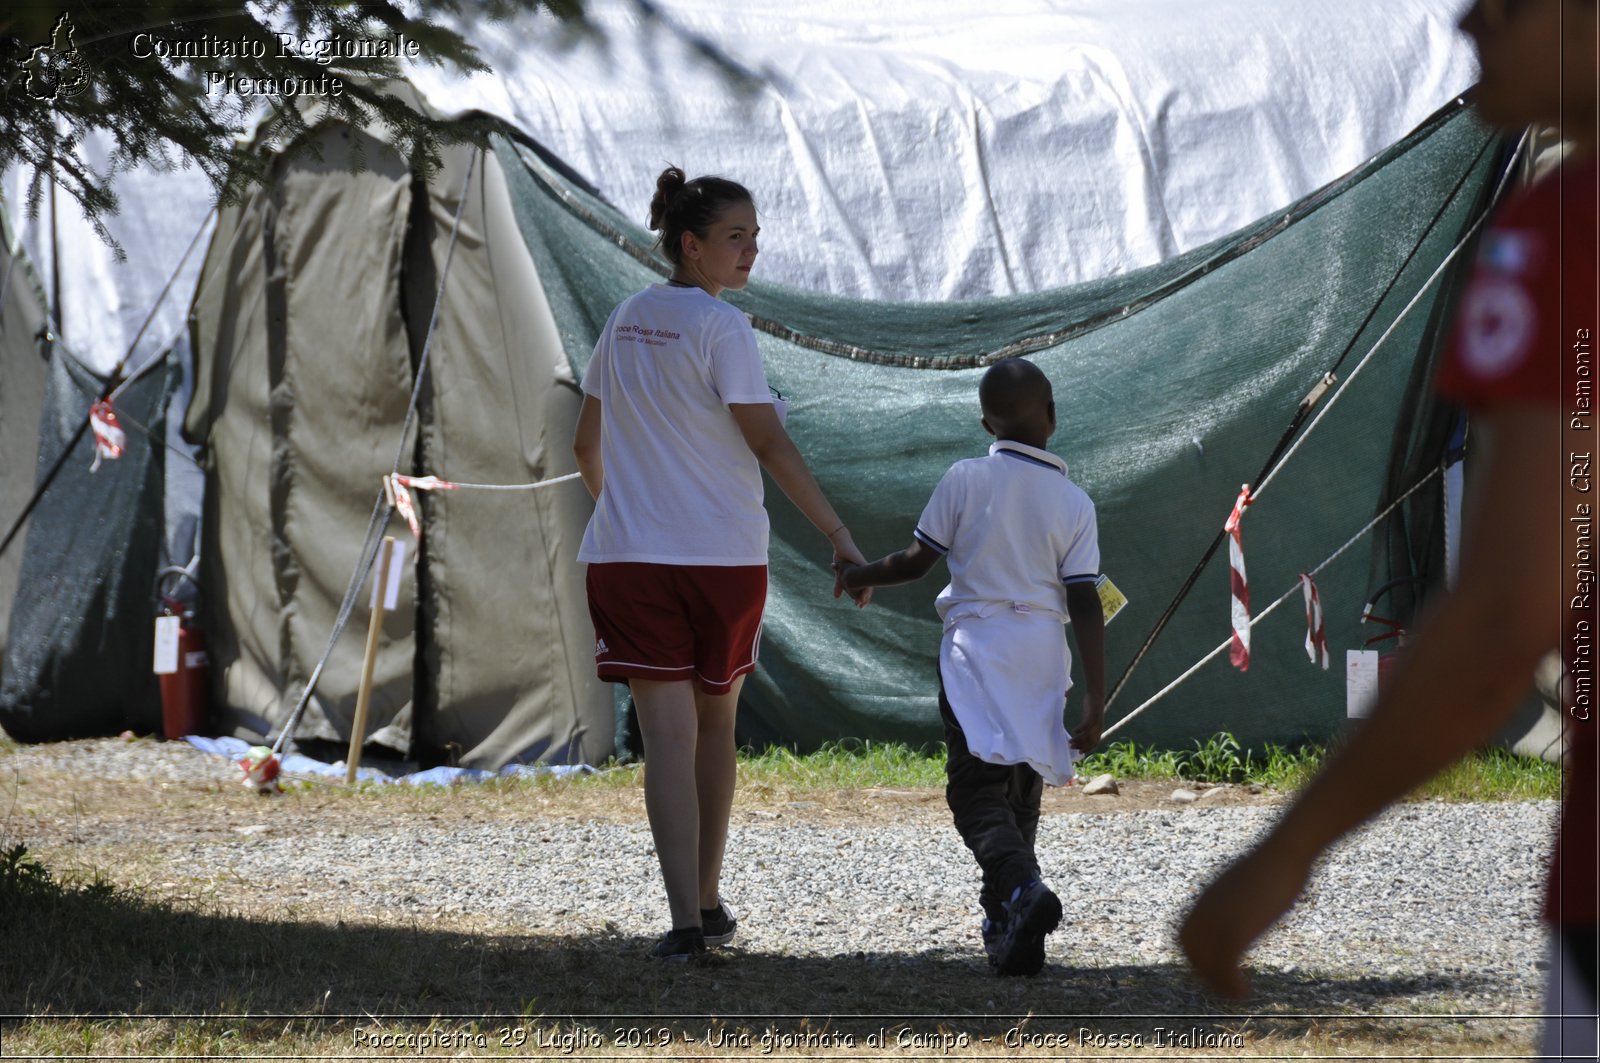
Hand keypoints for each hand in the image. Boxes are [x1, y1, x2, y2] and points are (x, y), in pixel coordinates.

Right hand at [829, 532, 871, 607]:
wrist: (842, 544)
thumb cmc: (841, 557)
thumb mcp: (839, 574)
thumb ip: (839, 585)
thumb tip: (836, 598)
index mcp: (860, 574)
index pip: (863, 588)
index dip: (861, 597)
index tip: (860, 606)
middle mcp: (864, 572)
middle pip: (868, 587)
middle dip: (864, 598)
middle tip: (861, 607)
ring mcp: (864, 568)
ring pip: (868, 582)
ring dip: (865, 593)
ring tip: (861, 602)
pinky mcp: (862, 564)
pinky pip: (866, 575)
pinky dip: (864, 584)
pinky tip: (864, 591)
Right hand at [1070, 705, 1103, 754]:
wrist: (1096, 696)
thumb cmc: (1092, 708)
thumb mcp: (1091, 719)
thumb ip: (1088, 727)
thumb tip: (1080, 733)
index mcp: (1099, 730)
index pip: (1095, 743)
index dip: (1088, 749)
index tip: (1080, 753)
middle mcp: (1099, 728)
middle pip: (1090, 741)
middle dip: (1081, 746)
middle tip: (1071, 747)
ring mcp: (1096, 722)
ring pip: (1087, 735)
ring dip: (1078, 740)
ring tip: (1070, 741)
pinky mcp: (1092, 716)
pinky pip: (1085, 726)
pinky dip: (1079, 730)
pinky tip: (1073, 731)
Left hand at [1177, 841, 1312, 997]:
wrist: (1284, 852)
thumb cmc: (1275, 863)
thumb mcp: (1248, 880)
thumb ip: (1240, 894)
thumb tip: (1249, 897)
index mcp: (1208, 898)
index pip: (1184, 934)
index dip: (1194, 955)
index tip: (1213, 968)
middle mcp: (1206, 909)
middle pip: (1189, 950)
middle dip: (1203, 972)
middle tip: (1225, 985)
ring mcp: (1219, 920)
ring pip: (1204, 962)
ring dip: (1218, 984)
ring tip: (1236, 993)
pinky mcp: (1236, 930)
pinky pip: (1224, 966)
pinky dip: (1230, 984)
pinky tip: (1245, 992)